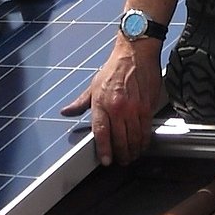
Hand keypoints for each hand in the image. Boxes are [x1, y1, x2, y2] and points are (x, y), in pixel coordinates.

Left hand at [62, 41, 160, 165]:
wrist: (135, 53)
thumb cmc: (115, 68)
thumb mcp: (93, 85)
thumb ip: (80, 103)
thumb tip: (67, 111)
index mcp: (101, 103)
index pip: (101, 133)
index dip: (104, 150)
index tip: (106, 160)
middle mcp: (118, 108)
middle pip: (120, 140)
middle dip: (121, 155)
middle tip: (121, 161)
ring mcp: (134, 108)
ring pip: (135, 138)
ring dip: (133, 150)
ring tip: (131, 156)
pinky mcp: (147, 107)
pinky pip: (146, 129)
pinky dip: (144, 140)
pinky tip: (142, 144)